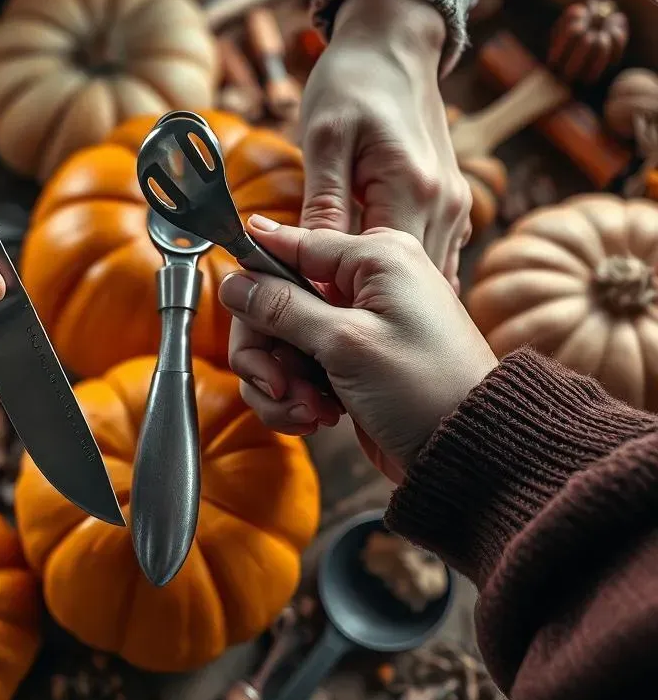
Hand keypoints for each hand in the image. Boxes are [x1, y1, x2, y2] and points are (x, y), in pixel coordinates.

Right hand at [218, 216, 496, 478]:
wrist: (470, 453)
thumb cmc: (426, 389)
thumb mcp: (345, 343)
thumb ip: (282, 307)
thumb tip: (233, 280)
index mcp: (374, 257)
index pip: (290, 246)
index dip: (255, 275)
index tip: (230, 301)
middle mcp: (366, 282)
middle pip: (277, 300)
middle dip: (267, 350)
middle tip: (276, 386)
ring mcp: (358, 323)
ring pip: (282, 338)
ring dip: (282, 380)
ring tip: (308, 411)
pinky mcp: (353, 359)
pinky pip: (300, 366)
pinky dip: (298, 395)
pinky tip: (317, 417)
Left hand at [300, 0, 470, 289]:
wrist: (393, 44)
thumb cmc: (351, 82)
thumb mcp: (323, 138)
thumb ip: (322, 202)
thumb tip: (301, 257)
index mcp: (413, 189)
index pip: (375, 269)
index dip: (336, 295)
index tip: (297, 309)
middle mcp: (445, 206)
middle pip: (405, 283)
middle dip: (360, 305)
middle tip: (311, 324)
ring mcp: (455, 207)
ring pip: (422, 277)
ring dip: (382, 295)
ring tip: (335, 310)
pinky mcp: (450, 205)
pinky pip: (430, 257)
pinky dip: (400, 276)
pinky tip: (365, 285)